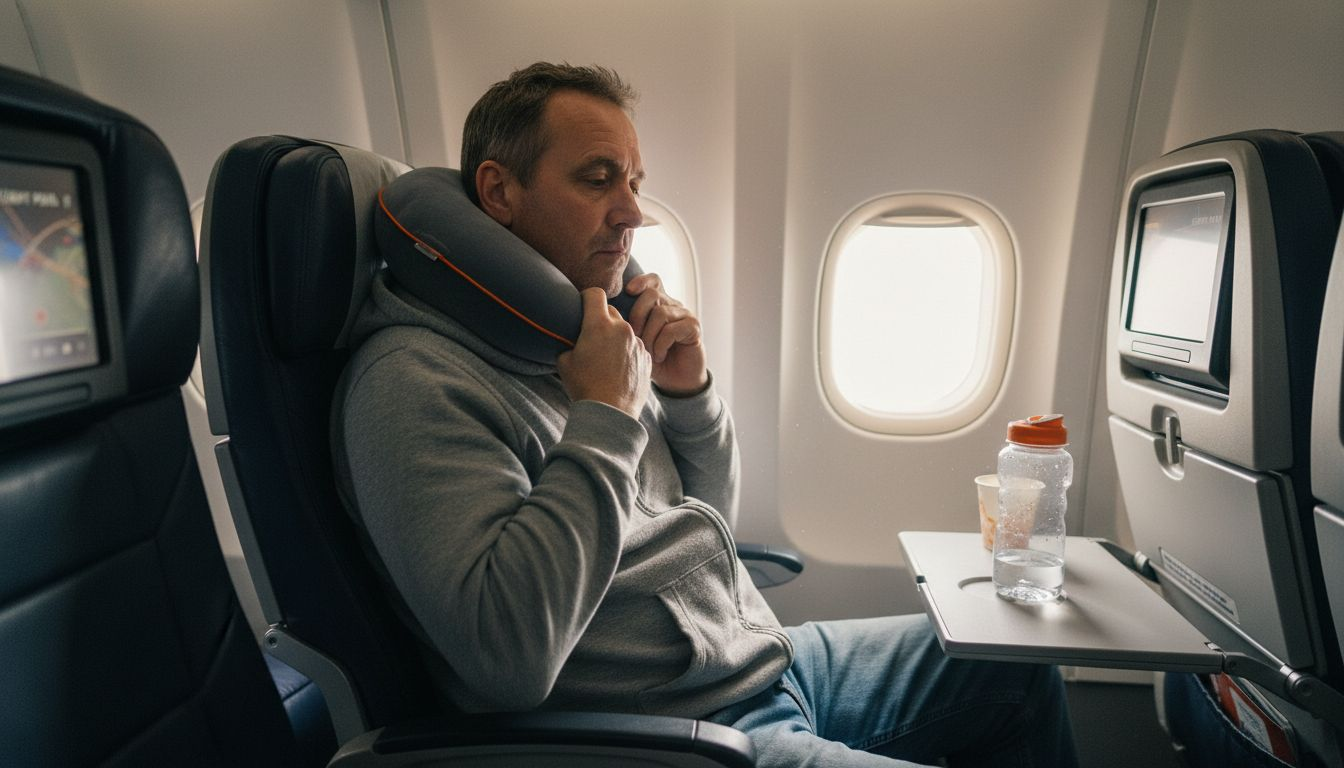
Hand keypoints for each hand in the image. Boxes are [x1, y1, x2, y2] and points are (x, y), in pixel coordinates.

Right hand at [557, 287, 651, 418]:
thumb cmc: (584, 387)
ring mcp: (637, 343)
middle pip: (611, 310)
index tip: (582, 306)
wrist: (610, 412)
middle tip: (592, 336)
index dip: (586, 297)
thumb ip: (569, 342)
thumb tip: (572, 340)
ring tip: (606, 357)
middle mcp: (622, 329)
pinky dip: (627, 352)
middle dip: (601, 319)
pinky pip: (635, 346)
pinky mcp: (646, 357)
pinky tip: (619, 368)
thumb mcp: (564, 362)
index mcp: (599, 325)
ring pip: (625, 330)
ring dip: (616, 337)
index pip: (595, 293)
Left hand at [624, 273, 707, 395]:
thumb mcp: (633, 341)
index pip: (653, 281)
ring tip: (646, 352)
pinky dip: (661, 345)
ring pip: (660, 313)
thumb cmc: (650, 360)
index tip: (627, 291)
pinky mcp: (694, 328)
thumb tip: (604, 312)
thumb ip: (624, 325)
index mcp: (659, 304)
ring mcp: (685, 315)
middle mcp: (673, 306)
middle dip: (637, 316)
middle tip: (633, 337)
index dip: (641, 281)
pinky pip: (672, 329)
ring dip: (649, 336)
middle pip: (652, 294)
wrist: (675, 381)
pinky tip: (659, 356)